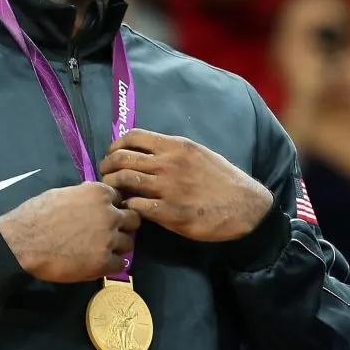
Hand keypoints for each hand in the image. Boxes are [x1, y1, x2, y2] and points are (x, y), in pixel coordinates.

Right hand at [0, 182, 139, 282]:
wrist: (22, 242)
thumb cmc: (36, 215)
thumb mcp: (63, 194)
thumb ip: (85, 197)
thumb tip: (94, 202)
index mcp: (99, 193)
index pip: (120, 198)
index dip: (114, 207)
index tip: (106, 215)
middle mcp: (109, 214)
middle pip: (133, 219)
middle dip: (124, 225)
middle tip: (110, 233)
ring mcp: (109, 239)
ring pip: (128, 243)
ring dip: (118, 246)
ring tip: (101, 250)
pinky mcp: (103, 262)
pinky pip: (120, 264)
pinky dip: (112, 264)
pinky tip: (101, 263)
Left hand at [100, 130, 272, 242]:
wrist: (245, 207)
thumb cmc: (223, 180)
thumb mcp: (199, 154)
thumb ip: (173, 151)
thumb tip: (147, 151)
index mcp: (175, 146)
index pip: (133, 137)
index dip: (116, 145)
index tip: (112, 154)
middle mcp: (168, 163)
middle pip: (122, 157)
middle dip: (107, 165)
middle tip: (105, 174)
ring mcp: (167, 188)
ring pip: (124, 180)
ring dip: (112, 185)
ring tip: (111, 191)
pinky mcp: (169, 212)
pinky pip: (135, 206)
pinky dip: (127, 207)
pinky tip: (128, 209)